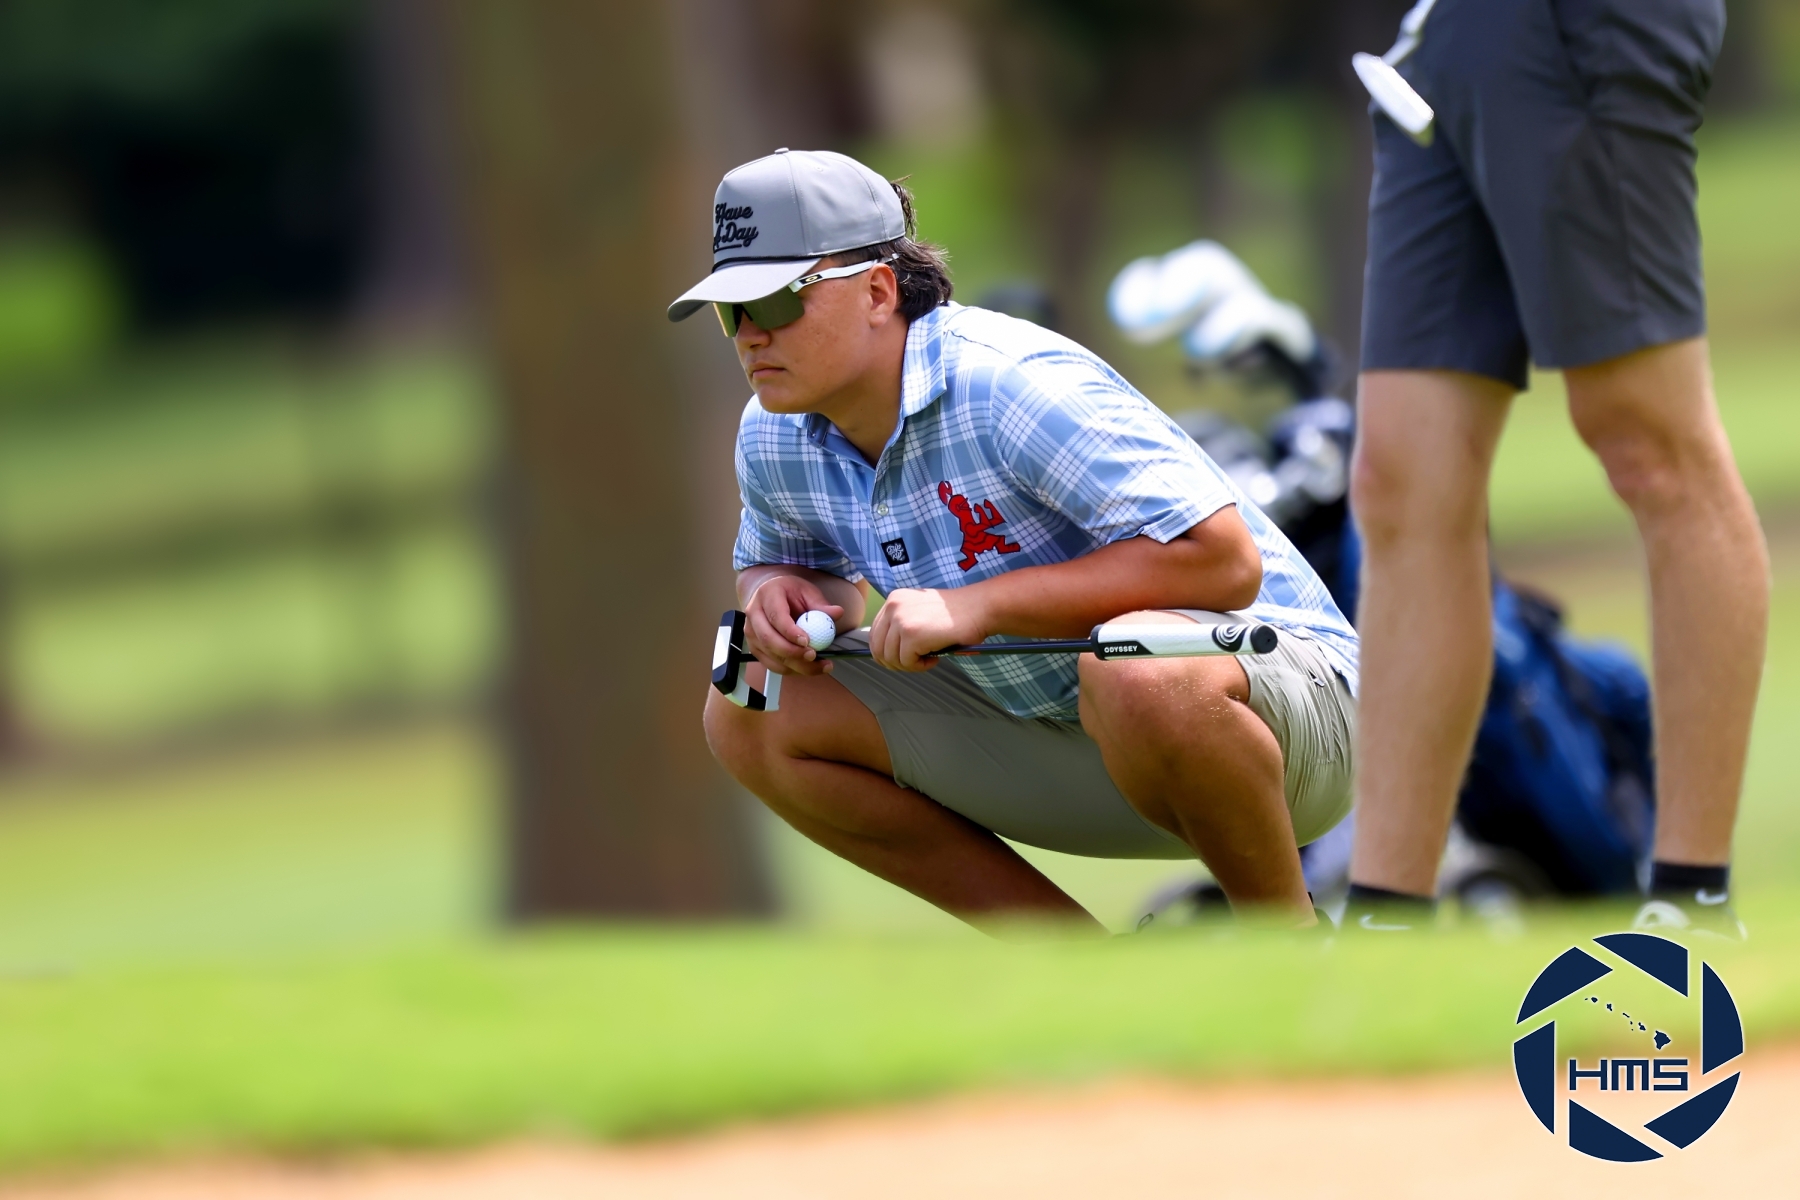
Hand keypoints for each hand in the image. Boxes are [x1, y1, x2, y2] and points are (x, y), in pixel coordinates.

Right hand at [743, 575, 843, 676]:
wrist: (772, 596)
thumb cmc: (790, 593)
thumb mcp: (807, 592)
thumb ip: (821, 605)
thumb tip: (837, 613)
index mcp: (767, 594)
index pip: (776, 616)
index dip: (790, 632)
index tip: (807, 641)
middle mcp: (754, 614)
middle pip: (768, 639)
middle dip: (792, 652)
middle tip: (813, 656)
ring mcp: (751, 632)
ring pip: (770, 655)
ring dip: (796, 665)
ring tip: (820, 665)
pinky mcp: (755, 647)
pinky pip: (772, 664)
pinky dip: (791, 669)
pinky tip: (809, 668)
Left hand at [868, 587, 985, 670]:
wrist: (979, 608)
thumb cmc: (956, 614)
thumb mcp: (920, 611)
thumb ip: (901, 624)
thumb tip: (885, 653)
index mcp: (894, 600)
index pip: (874, 633)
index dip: (886, 652)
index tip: (903, 658)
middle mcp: (893, 607)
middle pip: (878, 648)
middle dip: (895, 662)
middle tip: (915, 663)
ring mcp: (900, 620)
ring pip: (891, 658)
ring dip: (909, 665)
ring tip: (928, 659)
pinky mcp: (911, 635)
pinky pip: (906, 662)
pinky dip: (920, 667)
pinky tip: (935, 658)